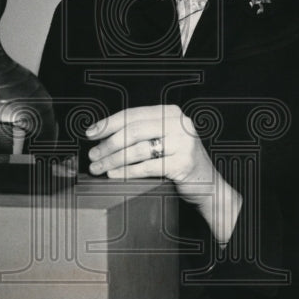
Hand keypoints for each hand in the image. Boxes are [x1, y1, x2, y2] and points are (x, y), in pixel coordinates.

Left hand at [85, 105, 242, 243]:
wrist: (207, 185)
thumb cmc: (179, 163)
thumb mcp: (163, 140)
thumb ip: (140, 134)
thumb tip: (101, 136)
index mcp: (171, 113)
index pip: (132, 114)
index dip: (108, 123)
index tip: (91, 133)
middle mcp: (179, 123)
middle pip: (133, 131)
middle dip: (108, 145)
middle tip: (93, 155)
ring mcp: (184, 143)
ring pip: (138, 149)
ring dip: (113, 160)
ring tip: (99, 167)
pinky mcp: (184, 163)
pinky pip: (147, 167)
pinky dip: (127, 171)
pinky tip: (114, 175)